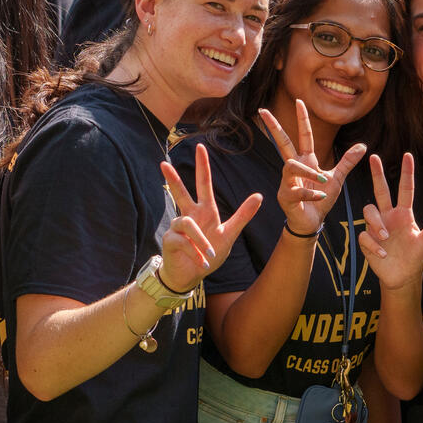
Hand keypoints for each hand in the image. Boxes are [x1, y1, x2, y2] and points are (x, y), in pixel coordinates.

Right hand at [158, 145, 262, 291]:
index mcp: (205, 211)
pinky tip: (202, 262)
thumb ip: (243, 215)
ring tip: (209, 253)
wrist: (192, 276)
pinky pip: (184, 243)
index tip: (201, 147)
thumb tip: (259, 195)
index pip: (203, 184)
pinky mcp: (170, 241)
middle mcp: (189, 216)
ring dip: (201, 240)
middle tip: (163, 163)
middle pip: (180, 193)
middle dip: (172, 179)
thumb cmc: (209, 253)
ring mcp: (177, 228)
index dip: (203, 166)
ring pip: (187, 224)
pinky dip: (196, 253)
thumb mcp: (229, 234)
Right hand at [259, 101, 364, 235]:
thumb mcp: (337, 178)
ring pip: (291, 167)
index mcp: (306, 161)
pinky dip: (311, 194)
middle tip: (264, 111)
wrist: (312, 222)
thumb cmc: (321, 199)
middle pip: (282, 143)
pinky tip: (320, 197)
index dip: (303, 119)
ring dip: (308, 173)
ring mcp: (287, 182)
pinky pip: (297, 191)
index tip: (300, 101)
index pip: (303, 135)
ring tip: (322, 181)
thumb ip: (347, 162)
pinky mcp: (286, 197)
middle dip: (274, 127)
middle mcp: (294, 168)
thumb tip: (363, 146)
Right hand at [358, 153, 422, 290]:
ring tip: (386, 237)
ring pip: (369, 211)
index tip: (408, 155)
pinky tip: (382, 254)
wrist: (403, 278)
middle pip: (381, 190)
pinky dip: (374, 244)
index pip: (405, 189)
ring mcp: (377, 227)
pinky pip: (364, 235)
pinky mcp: (367, 240)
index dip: (407, 173)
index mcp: (405, 214)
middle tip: (374, 156)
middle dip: (378, 173)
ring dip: (376, 223)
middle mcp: (389, 216)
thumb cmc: (416, 258)